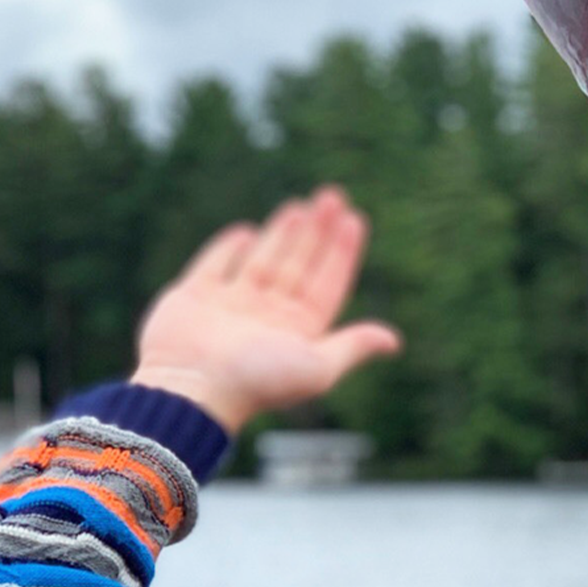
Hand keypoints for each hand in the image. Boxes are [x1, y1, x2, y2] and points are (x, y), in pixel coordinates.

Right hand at [131, 188, 401, 432]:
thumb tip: (395, 342)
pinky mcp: (192, 299)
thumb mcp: (317, 367)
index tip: (355, 219)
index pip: (327, 284)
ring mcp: (230, 307)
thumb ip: (352, 346)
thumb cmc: (258, 381)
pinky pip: (214, 266)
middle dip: (317, 232)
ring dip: (281, 235)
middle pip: (299, 266)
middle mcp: (266, 317)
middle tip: (332, 196)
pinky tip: (244, 232)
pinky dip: (227, 249)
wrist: (192, 390)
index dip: (342, 253)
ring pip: (263, 262)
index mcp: (297, 332)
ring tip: (299, 206)